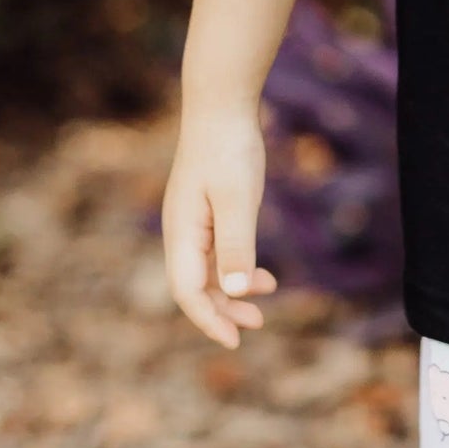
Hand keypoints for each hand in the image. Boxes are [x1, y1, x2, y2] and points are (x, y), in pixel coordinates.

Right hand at [162, 105, 277, 348]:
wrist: (222, 106)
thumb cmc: (229, 150)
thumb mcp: (237, 199)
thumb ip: (236, 244)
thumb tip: (235, 290)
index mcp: (182, 234)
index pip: (188, 292)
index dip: (209, 320)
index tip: (234, 341)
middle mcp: (182, 233)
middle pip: (196, 287)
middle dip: (223, 310)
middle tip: (256, 325)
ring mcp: (193, 221)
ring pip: (209, 271)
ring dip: (233, 289)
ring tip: (267, 294)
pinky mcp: (208, 210)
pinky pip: (218, 251)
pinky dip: (237, 266)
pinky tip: (261, 272)